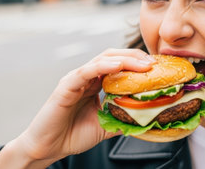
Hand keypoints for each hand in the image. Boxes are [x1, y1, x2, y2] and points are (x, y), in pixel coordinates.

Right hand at [0, 49, 154, 167]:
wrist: (48, 148)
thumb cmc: (72, 135)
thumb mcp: (105, 126)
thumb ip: (122, 118)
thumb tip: (146, 119)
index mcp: (95, 84)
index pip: (118, 64)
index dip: (137, 63)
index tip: (156, 67)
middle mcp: (86, 77)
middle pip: (113, 56)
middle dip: (134, 56)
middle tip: (153, 62)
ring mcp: (76, 79)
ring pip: (102, 60)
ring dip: (125, 59)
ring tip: (142, 63)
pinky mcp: (66, 86)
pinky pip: (86, 72)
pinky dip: (103, 66)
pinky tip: (118, 65)